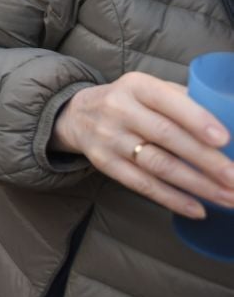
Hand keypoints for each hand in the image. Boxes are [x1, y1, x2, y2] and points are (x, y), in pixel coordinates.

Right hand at [50, 71, 233, 218]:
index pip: (168, 101)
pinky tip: (198, 210)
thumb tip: (228, 121)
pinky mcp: (105, 163)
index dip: (197, 120)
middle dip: (207, 161)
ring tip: (229, 198)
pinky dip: (173, 199)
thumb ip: (182, 100)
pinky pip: (142, 185)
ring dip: (198, 185)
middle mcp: (119, 110)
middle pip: (167, 137)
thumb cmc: (131, 102)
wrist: (78, 115)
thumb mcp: (149, 88)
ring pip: (158, 165)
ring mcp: (109, 138)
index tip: (225, 139)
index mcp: (136, 86)